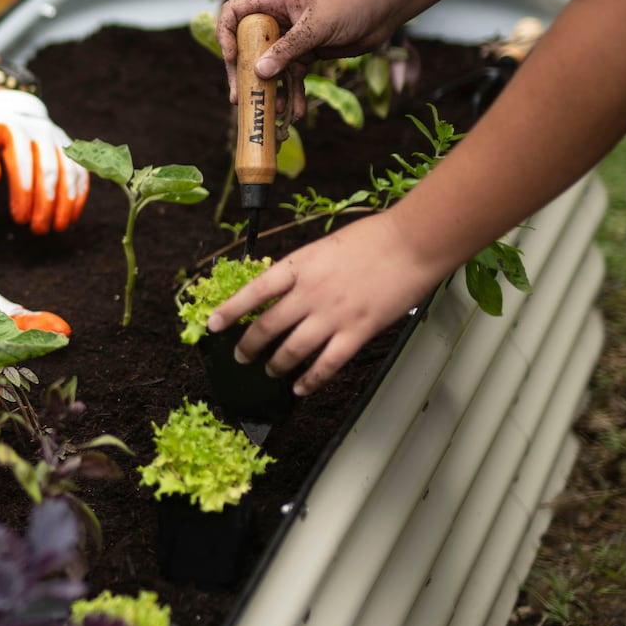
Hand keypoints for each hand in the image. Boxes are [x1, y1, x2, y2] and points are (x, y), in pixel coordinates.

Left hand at [0, 88, 87, 232]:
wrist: (16, 111)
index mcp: (17, 130)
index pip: (23, 163)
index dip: (23, 193)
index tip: (20, 218)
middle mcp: (42, 132)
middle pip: (48, 170)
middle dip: (45, 203)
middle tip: (39, 229)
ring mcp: (60, 139)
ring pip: (69, 172)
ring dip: (66, 202)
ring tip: (58, 227)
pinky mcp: (71, 148)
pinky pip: (81, 171)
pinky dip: (79, 194)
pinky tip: (72, 216)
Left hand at [210, 213, 446, 395]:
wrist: (412, 243)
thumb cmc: (373, 238)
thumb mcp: (324, 247)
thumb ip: (302, 271)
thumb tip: (283, 291)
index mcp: (298, 266)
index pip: (253, 291)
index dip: (230, 310)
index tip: (213, 325)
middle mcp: (309, 292)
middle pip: (267, 326)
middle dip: (248, 346)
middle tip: (240, 357)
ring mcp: (333, 314)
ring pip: (292, 350)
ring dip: (276, 365)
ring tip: (270, 372)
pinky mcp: (357, 332)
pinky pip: (326, 364)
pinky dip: (310, 380)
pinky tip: (301, 387)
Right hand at [214, 0, 403, 120]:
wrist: (385, 7)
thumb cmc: (351, 2)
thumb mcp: (317, 25)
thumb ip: (288, 49)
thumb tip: (259, 72)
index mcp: (274, 2)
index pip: (236, 13)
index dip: (227, 34)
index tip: (232, 57)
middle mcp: (279, 20)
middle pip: (248, 46)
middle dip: (244, 73)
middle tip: (240, 97)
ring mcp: (293, 38)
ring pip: (271, 67)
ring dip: (270, 90)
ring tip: (270, 111)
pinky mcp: (309, 54)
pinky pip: (294, 77)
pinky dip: (294, 93)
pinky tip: (296, 112)